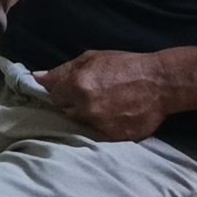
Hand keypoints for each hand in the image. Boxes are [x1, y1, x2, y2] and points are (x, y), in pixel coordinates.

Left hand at [37, 50, 174, 139]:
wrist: (160, 83)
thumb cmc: (125, 66)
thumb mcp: (92, 58)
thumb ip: (62, 70)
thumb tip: (36, 79)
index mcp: (77, 85)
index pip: (53, 96)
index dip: (61, 92)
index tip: (69, 90)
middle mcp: (86, 108)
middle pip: (66, 112)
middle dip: (74, 105)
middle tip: (92, 97)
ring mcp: (100, 125)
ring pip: (81, 124)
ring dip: (88, 117)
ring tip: (105, 106)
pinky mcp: (113, 138)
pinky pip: (97, 135)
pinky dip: (102, 127)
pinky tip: (114, 116)